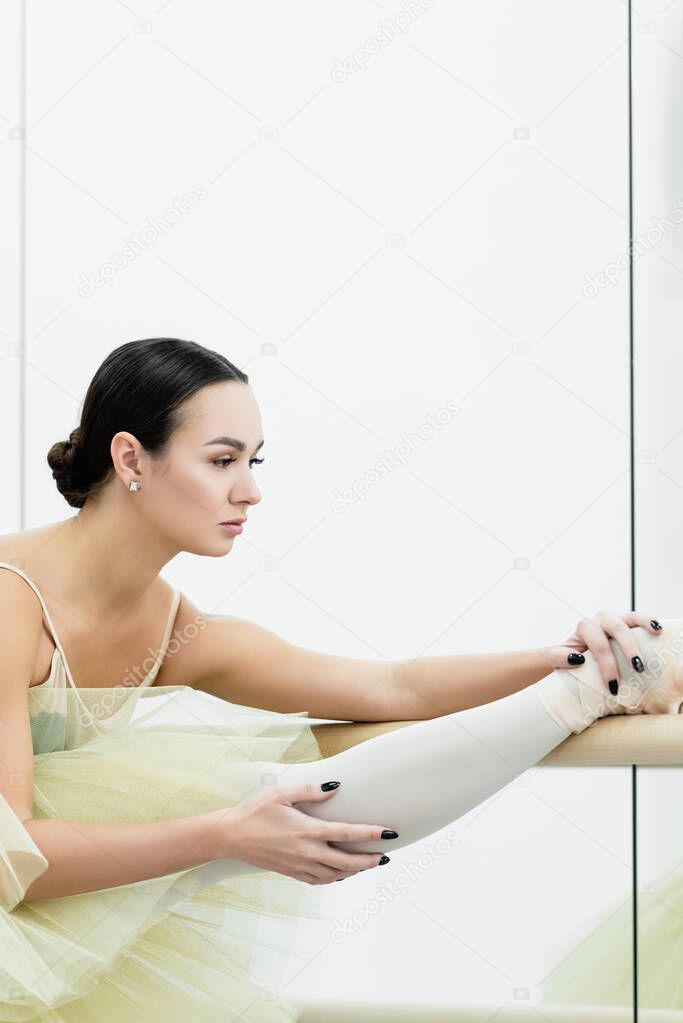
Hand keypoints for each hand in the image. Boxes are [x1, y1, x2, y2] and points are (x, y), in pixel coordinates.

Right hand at [218, 783, 395, 884]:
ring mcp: (300, 865)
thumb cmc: (255, 812)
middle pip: (348, 861)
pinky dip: (336, 878)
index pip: (348, 833)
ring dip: (355, 871)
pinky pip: (320, 880)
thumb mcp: (281, 794)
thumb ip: (310, 792)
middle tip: (387, 856)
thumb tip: (335, 787)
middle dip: (370, 860)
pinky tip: (342, 873)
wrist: (231, 837)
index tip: (389, 833)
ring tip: (370, 864)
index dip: (371, 834)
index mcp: (308, 830)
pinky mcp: (292, 873)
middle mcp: (307, 852)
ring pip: (336, 874)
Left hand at [547, 609, 662, 693]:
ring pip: (629, 617)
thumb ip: (558, 657)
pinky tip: (658, 628)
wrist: (573, 652)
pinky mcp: (626, 622)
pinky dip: (648, 620)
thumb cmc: (568, 657)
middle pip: (615, 628)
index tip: (613, 686)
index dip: (607, 665)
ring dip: (643, 626)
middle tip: (638, 668)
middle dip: (628, 648)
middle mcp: (599, 619)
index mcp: (584, 627)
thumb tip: (575, 659)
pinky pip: (638, 618)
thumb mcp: (556, 659)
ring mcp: (614, 618)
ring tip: (655, 634)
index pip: (598, 644)